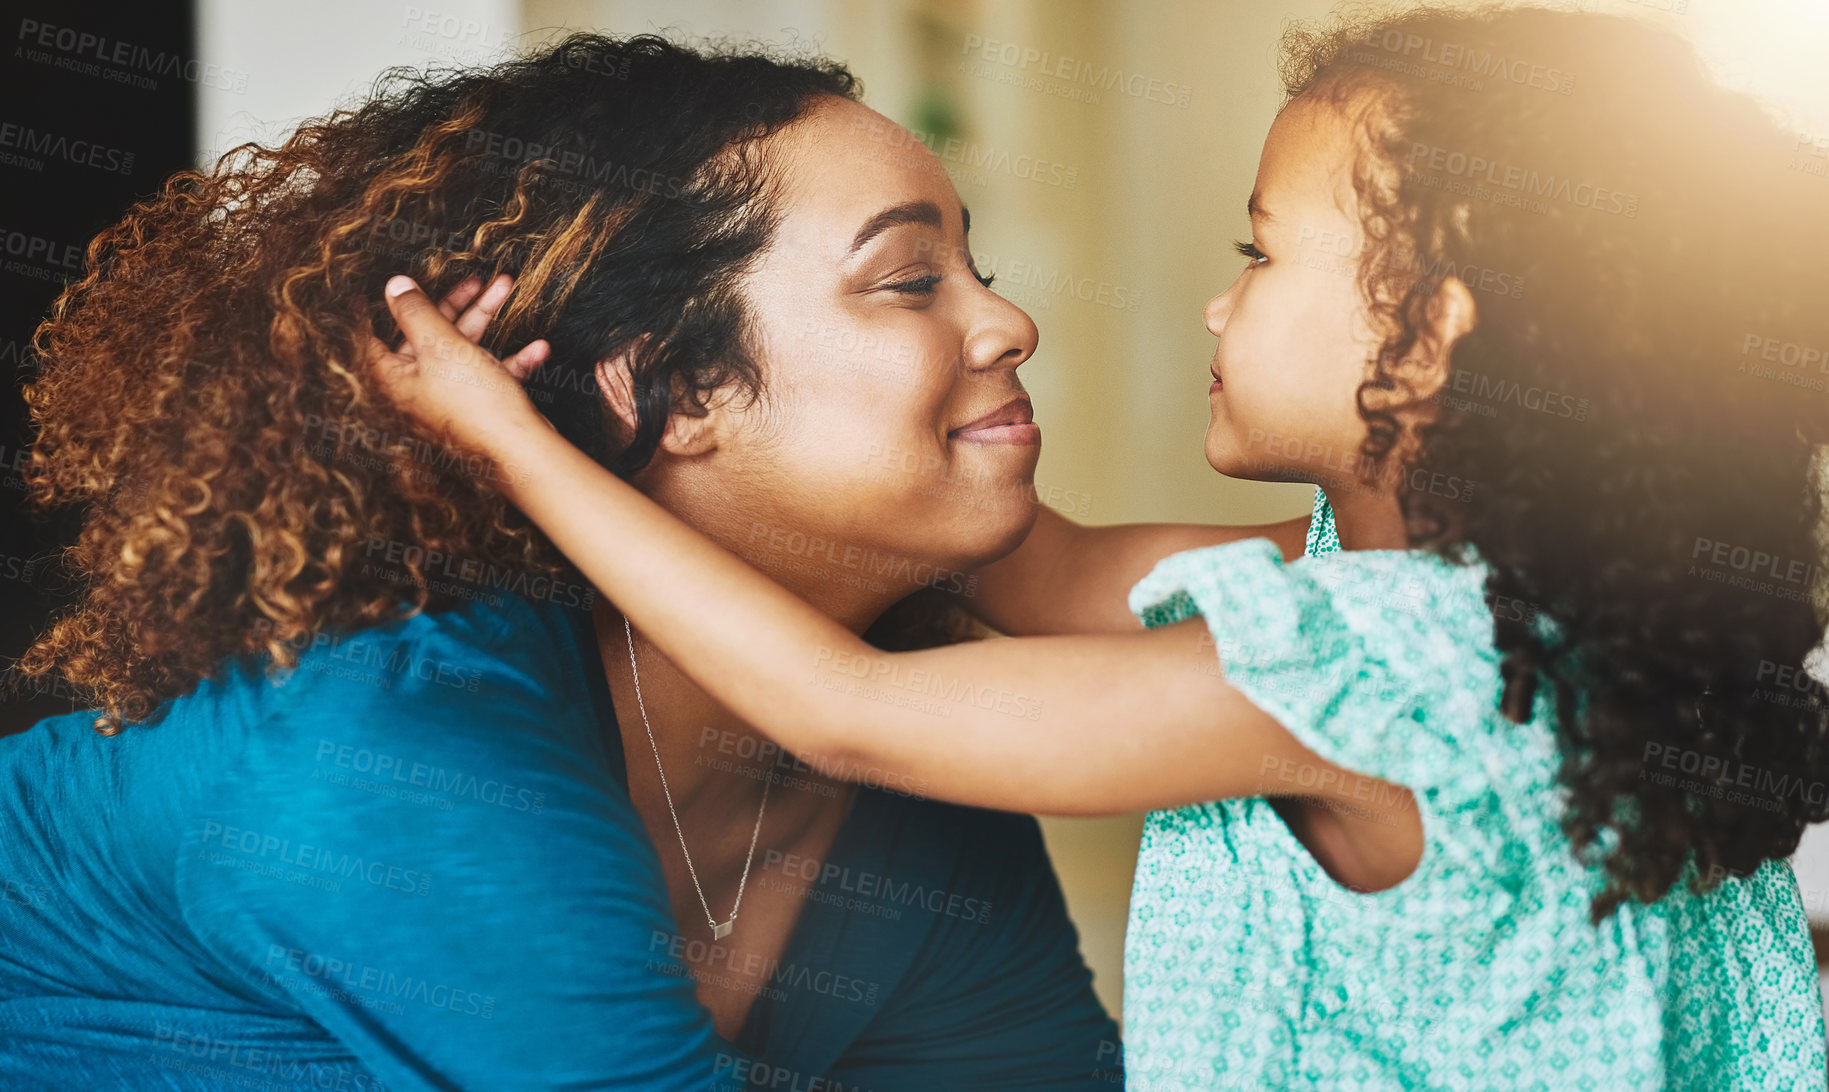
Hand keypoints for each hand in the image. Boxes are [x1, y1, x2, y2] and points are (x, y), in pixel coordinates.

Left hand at [364, 273, 552, 456]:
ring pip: (463, 350)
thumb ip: (415, 311)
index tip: (362, 296)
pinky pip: (489, 374)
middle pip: (428, 336)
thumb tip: (394, 286)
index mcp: (396, 378)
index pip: (371, 339)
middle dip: (458, 304)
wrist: (519, 452)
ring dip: (487, 319)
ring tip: (506, 290)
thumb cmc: (474, 404)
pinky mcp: (478, 408)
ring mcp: (449, 399)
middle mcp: (418, 390)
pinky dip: (510, 359)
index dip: (369, 314)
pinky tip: (537, 349)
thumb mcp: (441, 345)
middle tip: (475, 280)